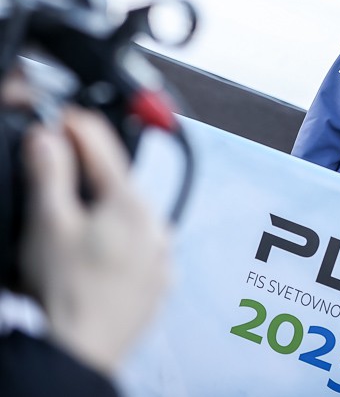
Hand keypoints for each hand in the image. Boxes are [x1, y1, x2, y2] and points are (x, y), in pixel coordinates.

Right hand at [18, 107, 170, 376]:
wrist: (80, 352)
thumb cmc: (66, 291)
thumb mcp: (48, 223)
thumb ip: (50, 173)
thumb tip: (49, 138)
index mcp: (133, 204)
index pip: (104, 150)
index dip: (78, 128)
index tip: (62, 118)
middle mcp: (157, 227)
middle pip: (118, 186)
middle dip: (89, 178)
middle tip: (58, 176)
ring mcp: (161, 258)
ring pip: (130, 221)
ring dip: (105, 215)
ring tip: (73, 230)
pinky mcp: (157, 285)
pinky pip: (137, 252)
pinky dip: (117, 247)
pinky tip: (93, 260)